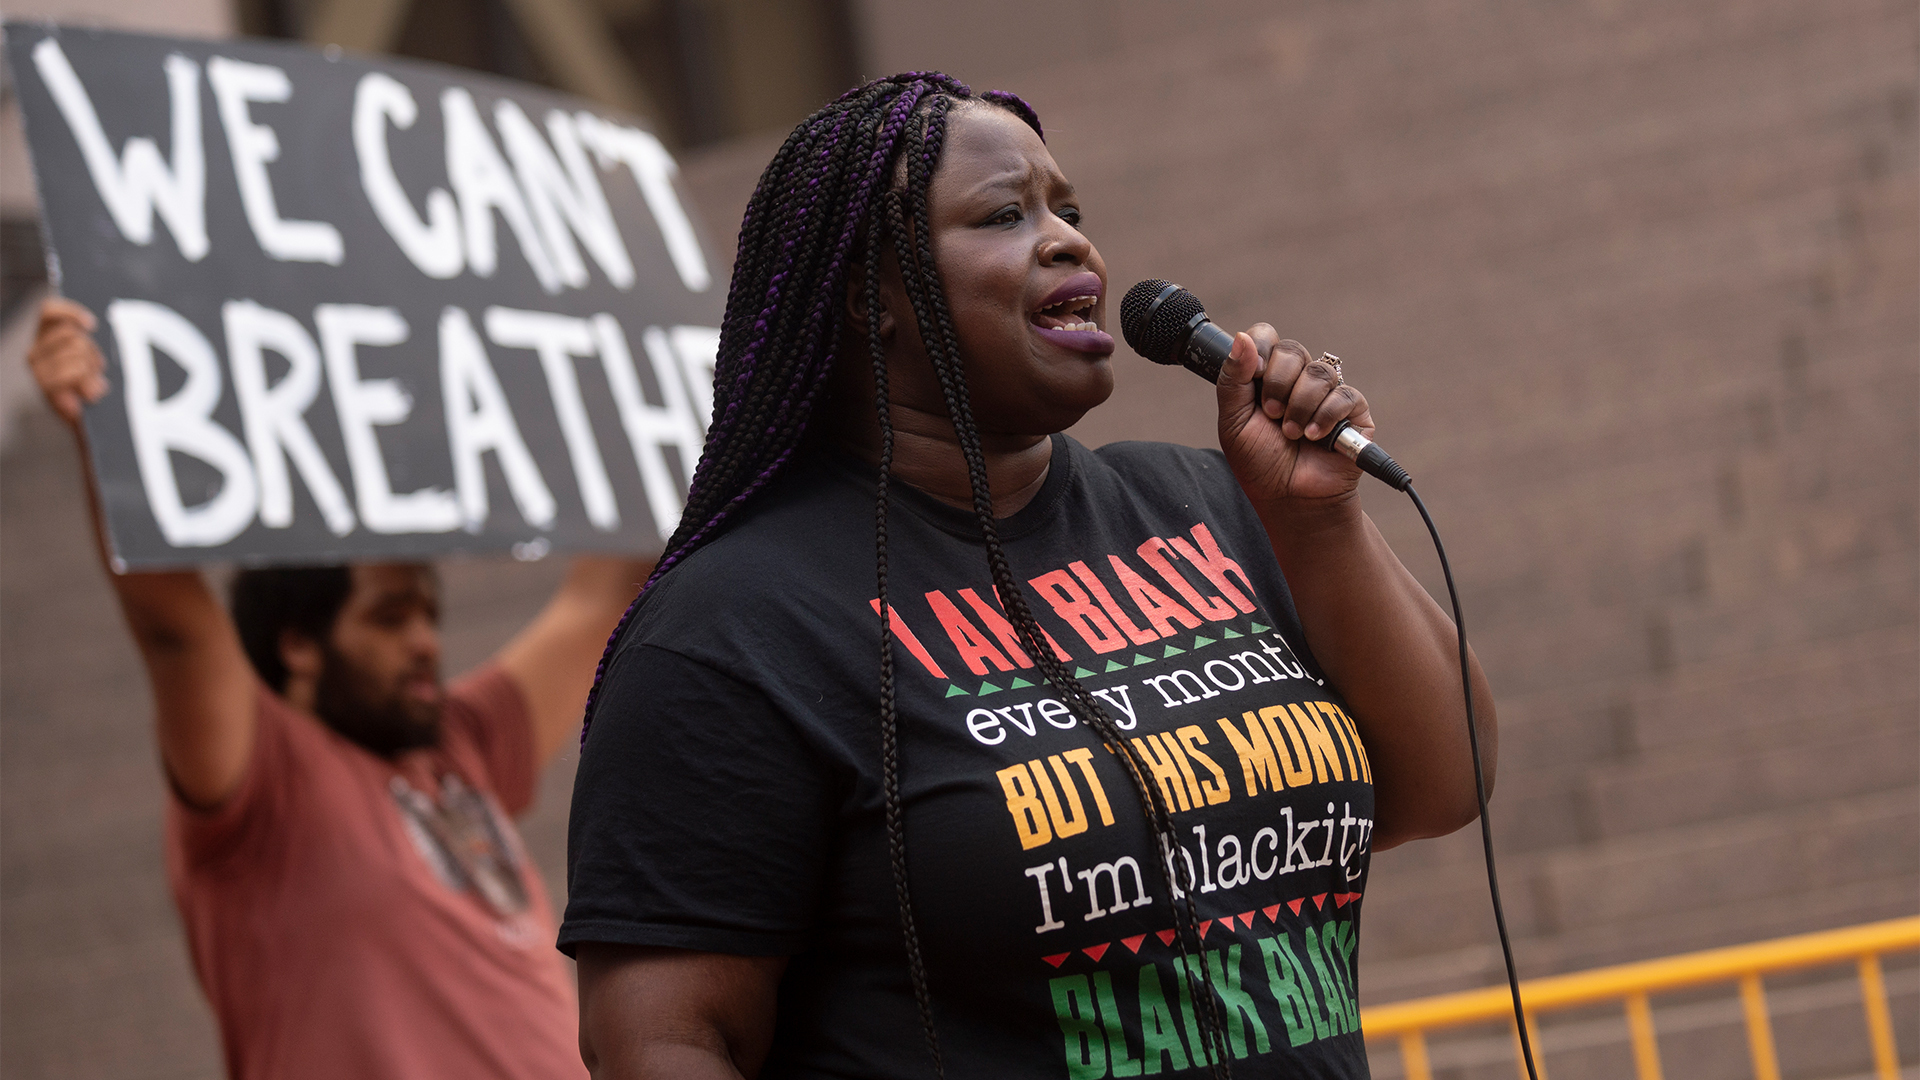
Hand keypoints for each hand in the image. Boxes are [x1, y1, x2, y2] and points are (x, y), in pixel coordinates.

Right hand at [28, 298, 106, 427]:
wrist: (82, 429)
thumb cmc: (83, 392)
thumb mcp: (82, 364)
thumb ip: (80, 344)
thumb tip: (88, 324)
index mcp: (38, 340)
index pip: (48, 311)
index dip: (70, 311)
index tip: (92, 324)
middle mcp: (32, 353)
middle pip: (72, 335)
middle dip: (93, 353)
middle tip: (98, 373)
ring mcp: (36, 370)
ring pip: (76, 351)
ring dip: (93, 369)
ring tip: (95, 387)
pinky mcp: (44, 387)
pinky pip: (71, 371)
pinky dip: (85, 379)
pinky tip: (94, 390)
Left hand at [1216, 324, 1372, 506]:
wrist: (1288, 498)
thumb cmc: (1259, 463)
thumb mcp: (1233, 421)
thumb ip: (1233, 379)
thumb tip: (1241, 338)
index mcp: (1266, 376)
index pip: (1266, 337)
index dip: (1259, 349)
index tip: (1252, 376)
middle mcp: (1298, 379)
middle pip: (1291, 351)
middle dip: (1277, 385)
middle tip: (1272, 415)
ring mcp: (1327, 393)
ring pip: (1318, 374)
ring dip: (1299, 407)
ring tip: (1292, 435)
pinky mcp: (1353, 411)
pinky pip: (1343, 395)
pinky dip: (1325, 417)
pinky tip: (1315, 438)